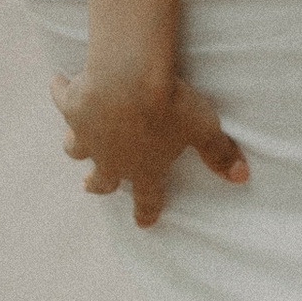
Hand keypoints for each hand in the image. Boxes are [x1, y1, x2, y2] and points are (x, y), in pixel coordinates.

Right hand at [51, 67, 248, 222]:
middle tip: (91, 186)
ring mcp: (86, 134)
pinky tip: (59, 82)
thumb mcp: (203, 129)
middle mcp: (110, 158)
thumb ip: (219, 153)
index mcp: (143, 168)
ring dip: (76, 144)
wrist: (129, 78)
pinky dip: (60, 91)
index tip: (143, 222)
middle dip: (96, 184)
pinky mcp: (71, 106)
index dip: (147, 211)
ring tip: (75, 141)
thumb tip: (242, 177)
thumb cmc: (171, 106)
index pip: (147, 198)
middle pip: (101, 179)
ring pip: (74, 147)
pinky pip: (61, 98)